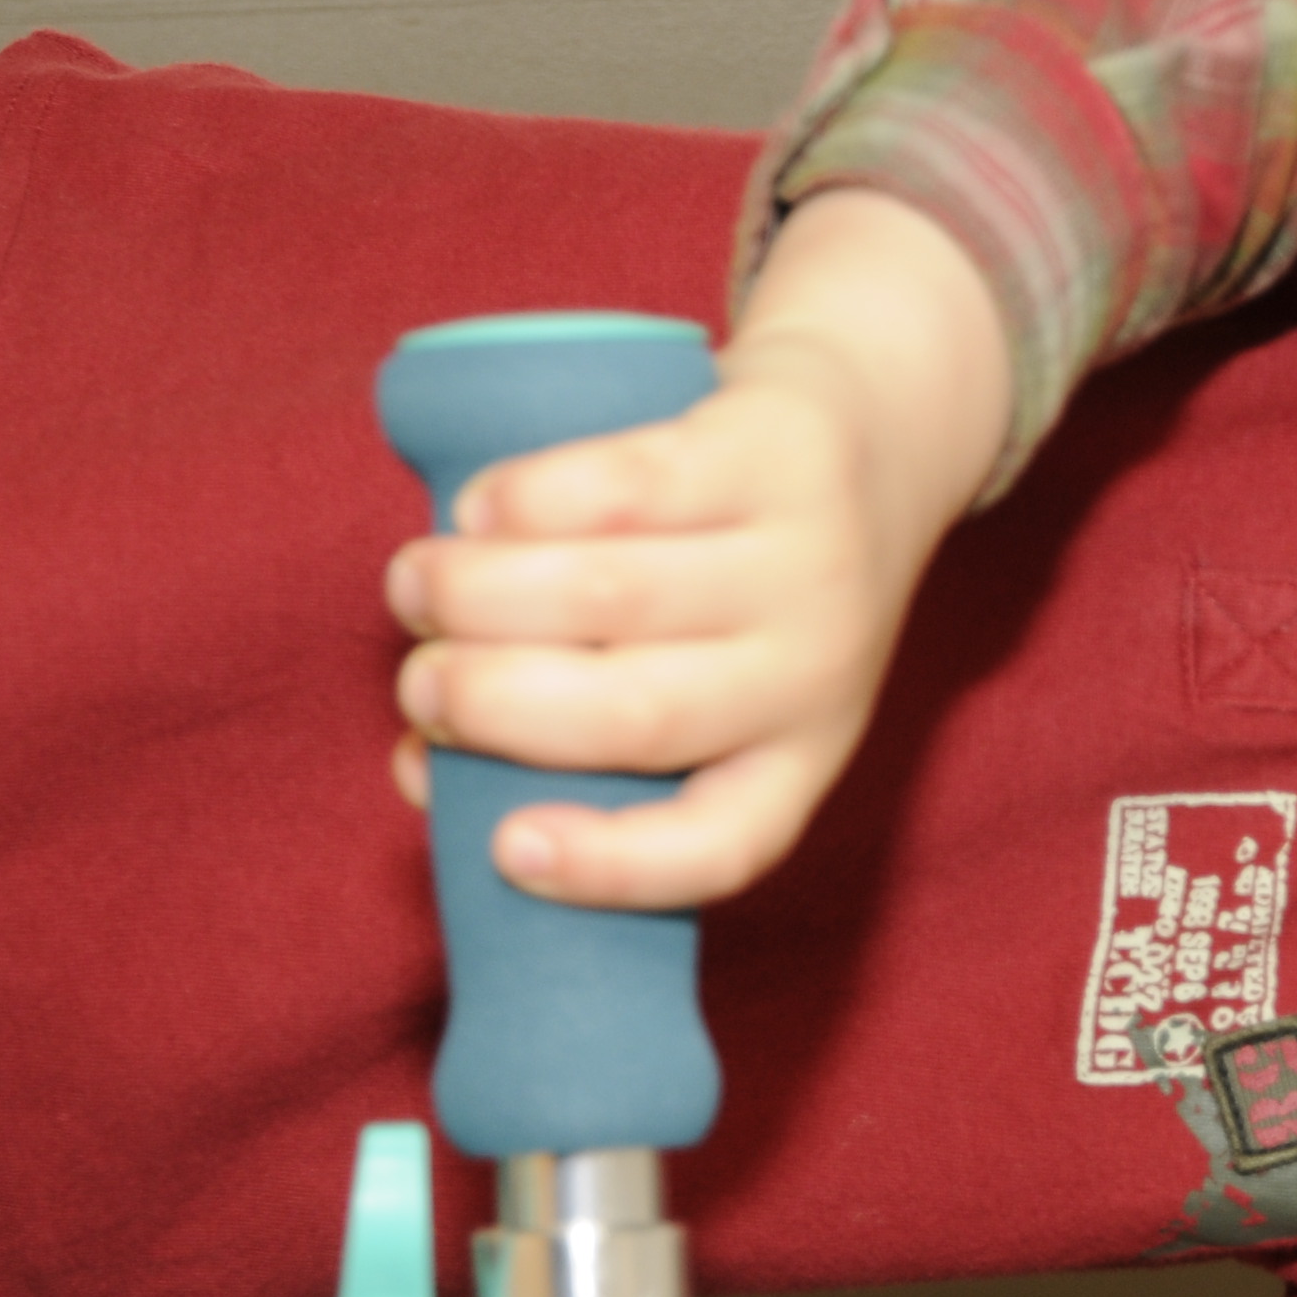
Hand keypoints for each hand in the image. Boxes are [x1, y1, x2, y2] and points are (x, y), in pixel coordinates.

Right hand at [383, 189, 1013, 911]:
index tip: (505, 847)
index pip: (722, 847)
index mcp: (797, 758)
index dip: (611, 868)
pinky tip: (476, 511)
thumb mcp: (711, 680)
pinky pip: (627, 485)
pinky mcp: (773, 450)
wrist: (882, 428)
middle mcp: (815, 671)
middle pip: (637, 715)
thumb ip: (575, 739)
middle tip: (420, 684)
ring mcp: (803, 559)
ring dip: (478, 597)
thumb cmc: (748, 586)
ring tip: (414, 588)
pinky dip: (527, 501)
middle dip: (492, 706)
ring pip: (613, 594)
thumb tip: (422, 773)